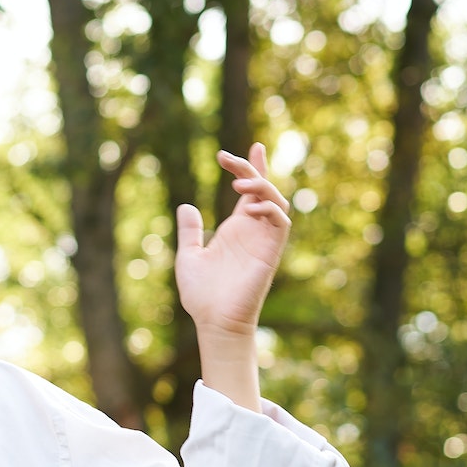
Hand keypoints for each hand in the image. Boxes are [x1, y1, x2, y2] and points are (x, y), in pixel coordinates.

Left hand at [174, 143, 290, 338]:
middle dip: (251, 168)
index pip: (251, 191)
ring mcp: (263, 241)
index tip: (253, 145)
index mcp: (235, 229)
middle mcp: (252, 231)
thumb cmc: (201, 294)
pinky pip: (281, 224)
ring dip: (262, 187)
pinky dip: (271, 210)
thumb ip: (190, 232)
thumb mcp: (188, 256)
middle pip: (263, 189)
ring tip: (239, 184)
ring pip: (277, 202)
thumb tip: (186, 206)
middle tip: (226, 159)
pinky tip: (252, 207)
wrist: (213, 321)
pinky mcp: (270, 253)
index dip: (253, 167)